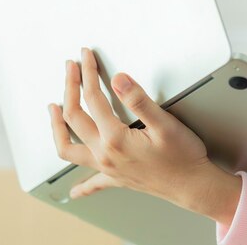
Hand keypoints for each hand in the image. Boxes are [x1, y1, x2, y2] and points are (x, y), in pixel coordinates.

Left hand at [48, 48, 240, 224]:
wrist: (193, 186)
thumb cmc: (183, 158)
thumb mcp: (165, 124)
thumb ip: (139, 100)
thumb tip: (118, 80)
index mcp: (115, 138)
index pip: (93, 97)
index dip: (88, 73)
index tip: (86, 57)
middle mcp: (105, 154)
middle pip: (74, 117)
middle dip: (69, 88)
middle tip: (71, 69)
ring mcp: (107, 168)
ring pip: (68, 148)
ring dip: (56, 127)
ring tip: (53, 110)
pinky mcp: (116, 178)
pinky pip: (91, 182)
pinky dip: (79, 186)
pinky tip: (73, 190)